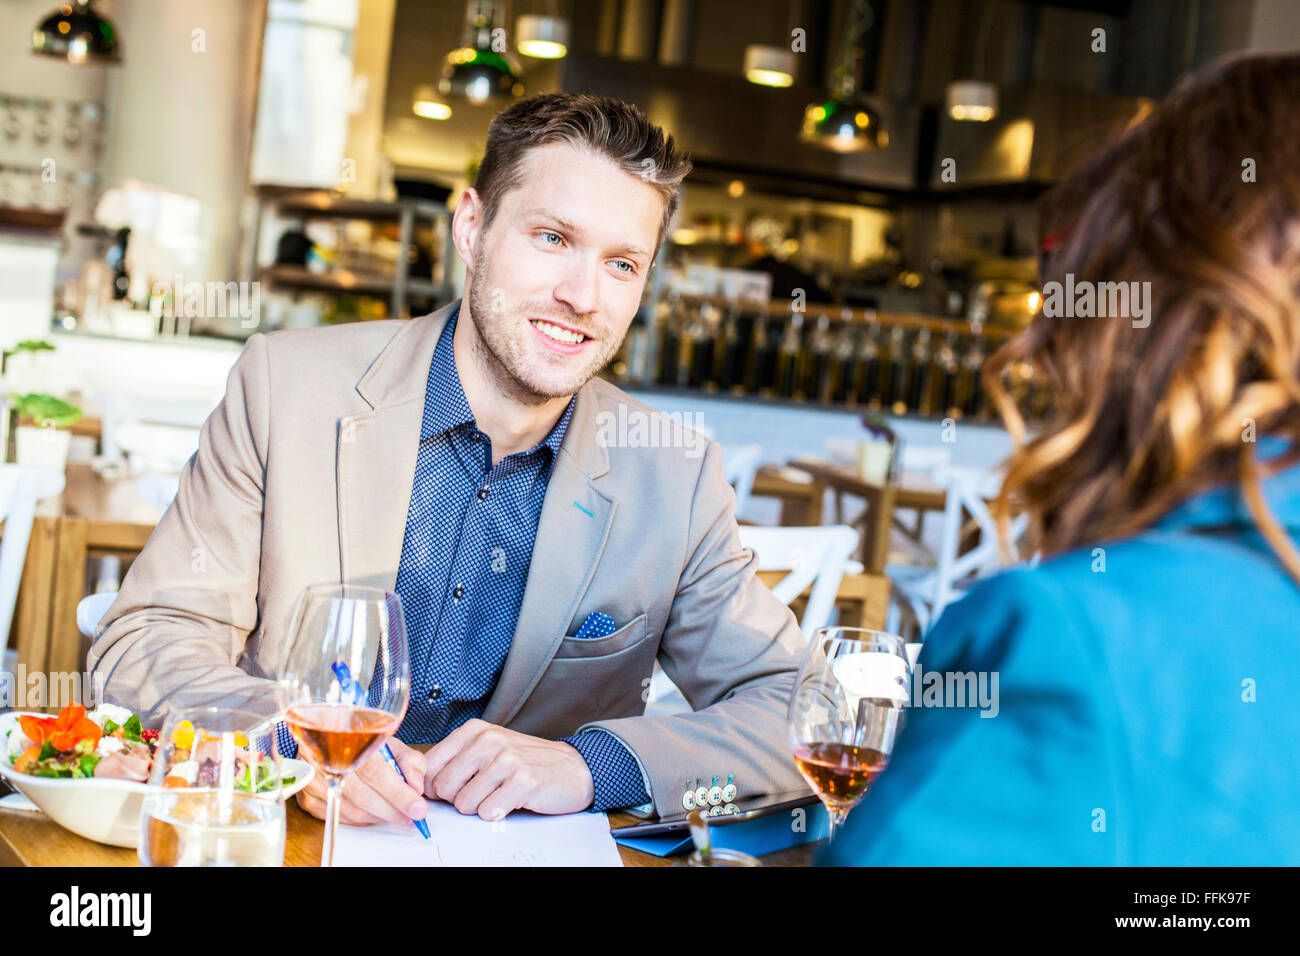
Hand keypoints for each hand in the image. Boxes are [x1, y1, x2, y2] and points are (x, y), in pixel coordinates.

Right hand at [295, 736, 427, 826]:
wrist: (321, 736)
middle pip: (364, 797)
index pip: (376, 774)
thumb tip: (416, 787)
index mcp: (349, 741)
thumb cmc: (358, 739)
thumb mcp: (388, 740)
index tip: (418, 809)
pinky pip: (340, 817)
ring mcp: (314, 782)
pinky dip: (362, 818)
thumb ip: (408, 761)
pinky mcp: (307, 799)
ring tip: (398, 814)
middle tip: (413, 816)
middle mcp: (326, 762)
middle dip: (393, 811)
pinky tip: (375, 812)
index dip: (399, 794)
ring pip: (353, 811)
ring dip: (379, 816)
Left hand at [422, 719, 593, 820]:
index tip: (451, 790)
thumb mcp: (487, 750)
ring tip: (500, 794)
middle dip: (458, 799)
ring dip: (480, 807)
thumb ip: (455, 761)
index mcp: (474, 730)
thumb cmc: (526, 761)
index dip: (434, 787)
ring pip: (464, 803)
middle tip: (482, 792)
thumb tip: (419, 784)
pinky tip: (512, 800)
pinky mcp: (523, 781)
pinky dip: (498, 813)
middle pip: (443, 787)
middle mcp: (488, 740)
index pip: (429, 766)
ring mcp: (506, 759)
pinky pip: (489, 812)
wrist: (572, 768)